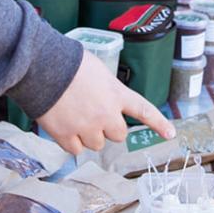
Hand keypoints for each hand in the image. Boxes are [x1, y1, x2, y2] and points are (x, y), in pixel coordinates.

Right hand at [38, 51, 173, 155]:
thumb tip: (101, 99)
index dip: (158, 123)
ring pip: (96, 145)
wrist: (43, 67)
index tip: (170, 134)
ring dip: (89, 135)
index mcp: (116, 94)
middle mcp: (106, 114)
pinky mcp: (66, 136)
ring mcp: (87, 127)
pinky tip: (63, 125)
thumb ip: (107, 89)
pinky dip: (70, 141)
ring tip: (74, 116)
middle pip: (118, 135)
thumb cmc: (68, 62)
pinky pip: (75, 150)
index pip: (144, 110)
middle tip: (93, 116)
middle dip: (108, 128)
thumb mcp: (98, 70)